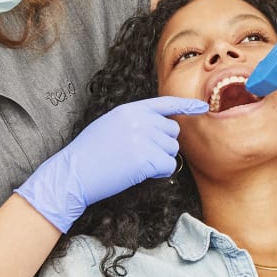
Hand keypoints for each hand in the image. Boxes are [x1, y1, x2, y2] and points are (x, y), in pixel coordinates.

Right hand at [14, 96, 207, 231]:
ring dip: (160, 159)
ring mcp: (144, 138)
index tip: (203, 108)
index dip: (186, 106)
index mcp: (130, 110)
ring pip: (172, 150)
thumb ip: (135, 121)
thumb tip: (161, 126)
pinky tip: (141, 172)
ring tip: (136, 163)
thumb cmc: (89, 153)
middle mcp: (140, 120)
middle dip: (163, 145)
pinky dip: (160, 172)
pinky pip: (168, 165)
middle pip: (173, 132)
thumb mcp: (110, 124)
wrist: (74, 172)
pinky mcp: (146, 158)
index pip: (165, 104)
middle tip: (142, 155)